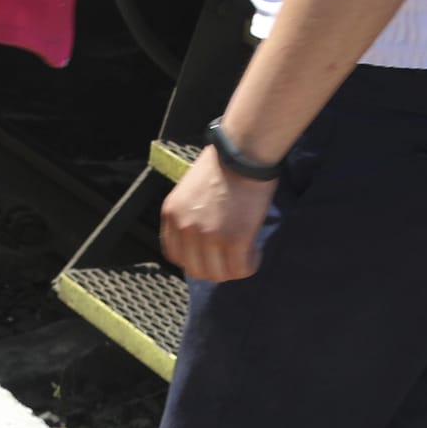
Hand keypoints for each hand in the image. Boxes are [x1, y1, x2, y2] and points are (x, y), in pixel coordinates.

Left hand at [160, 148, 276, 281]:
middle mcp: (185, 229)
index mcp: (171, 215)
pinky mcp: (235, 240)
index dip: (194, 259)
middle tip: (230, 257)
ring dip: (233, 268)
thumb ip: (188, 216)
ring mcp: (209, 237)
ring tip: (245, 253)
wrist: (242, 153)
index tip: (210, 254)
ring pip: (218, 274)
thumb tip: (200, 240)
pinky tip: (255, 252)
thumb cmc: (221, 166)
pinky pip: (240, 269)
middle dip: (215, 267)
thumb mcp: (188, 191)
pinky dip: (249, 265)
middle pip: (196, 270)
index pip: (175, 255)